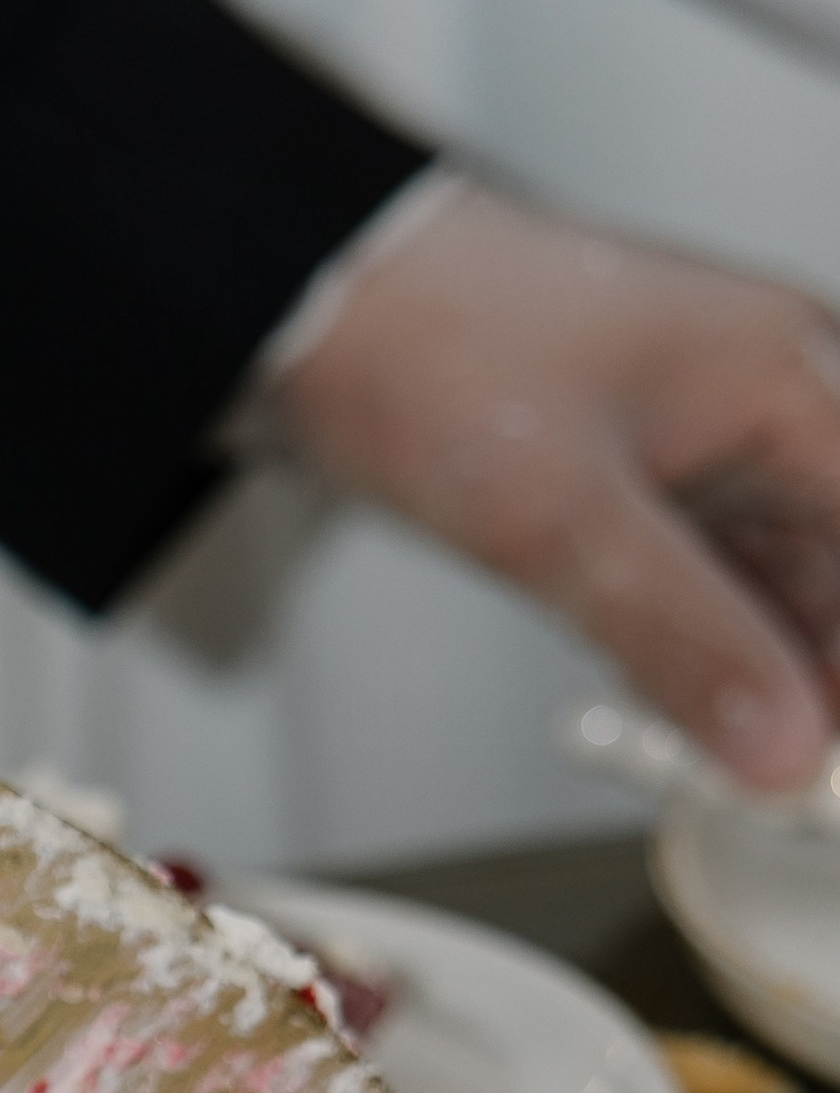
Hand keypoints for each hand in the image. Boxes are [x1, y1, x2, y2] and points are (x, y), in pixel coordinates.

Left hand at [270, 182, 839, 792]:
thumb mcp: (562, 517)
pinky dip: (684, 648)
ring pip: (767, 587)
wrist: (305, 301)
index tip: (822, 772)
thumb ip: (685, 639)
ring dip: (744, 679)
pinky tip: (663, 712)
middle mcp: (766, 401)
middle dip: (806, 688)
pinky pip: (697, 578)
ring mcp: (700, 438)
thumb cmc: (427, 350)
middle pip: (835, 578)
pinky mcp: (634, 472)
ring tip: (718, 770)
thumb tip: (786, 749)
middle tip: (769, 791)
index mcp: (790, 379)